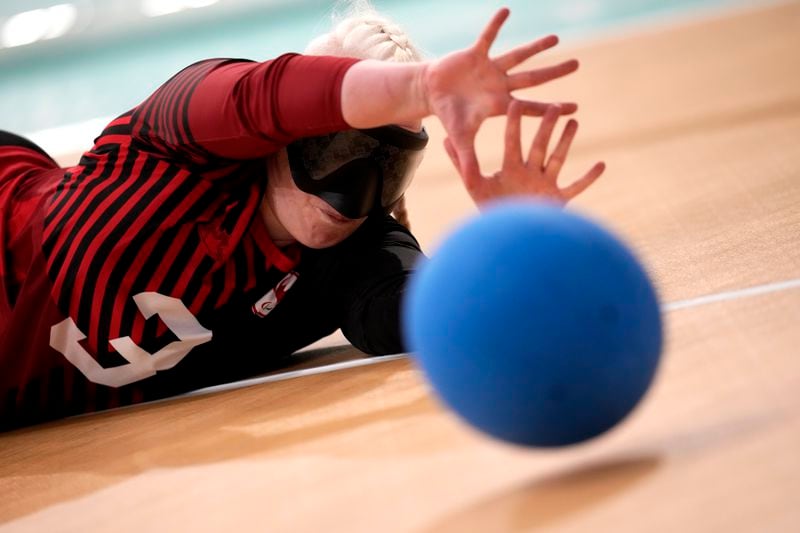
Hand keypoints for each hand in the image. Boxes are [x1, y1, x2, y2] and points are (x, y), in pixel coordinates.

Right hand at [424, 8, 577, 181]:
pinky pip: (488, 37)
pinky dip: (495, 25)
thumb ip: (467, 157)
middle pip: (532, 78)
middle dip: (554, 72)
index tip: (574, 108)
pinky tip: (507, 11)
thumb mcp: (460, 138)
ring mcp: (490, 69)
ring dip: (536, 47)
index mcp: (499, 105)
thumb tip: (471, 180)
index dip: (550, 109)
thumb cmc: (450, 116)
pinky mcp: (475, 54)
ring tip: (556, 39)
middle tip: (576, 64)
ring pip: (517, 56)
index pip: (529, 108)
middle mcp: (500, 85)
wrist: (432, 93)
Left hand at [444, 102, 604, 206]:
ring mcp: (545, 186)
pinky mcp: (557, 201)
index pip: (512, 142)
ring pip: (558, 159)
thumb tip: (444, 138)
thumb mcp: (474, 186)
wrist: (505, 241)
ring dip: (567, 142)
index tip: (518, 102)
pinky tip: (602, 164)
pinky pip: (576, 188)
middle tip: (554, 104)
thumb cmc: (489, 213)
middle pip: (539, 146)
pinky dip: (588, 178)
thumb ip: (461, 162)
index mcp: (510, 169)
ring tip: (575, 122)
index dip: (515, 124)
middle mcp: (529, 174)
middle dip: (546, 127)